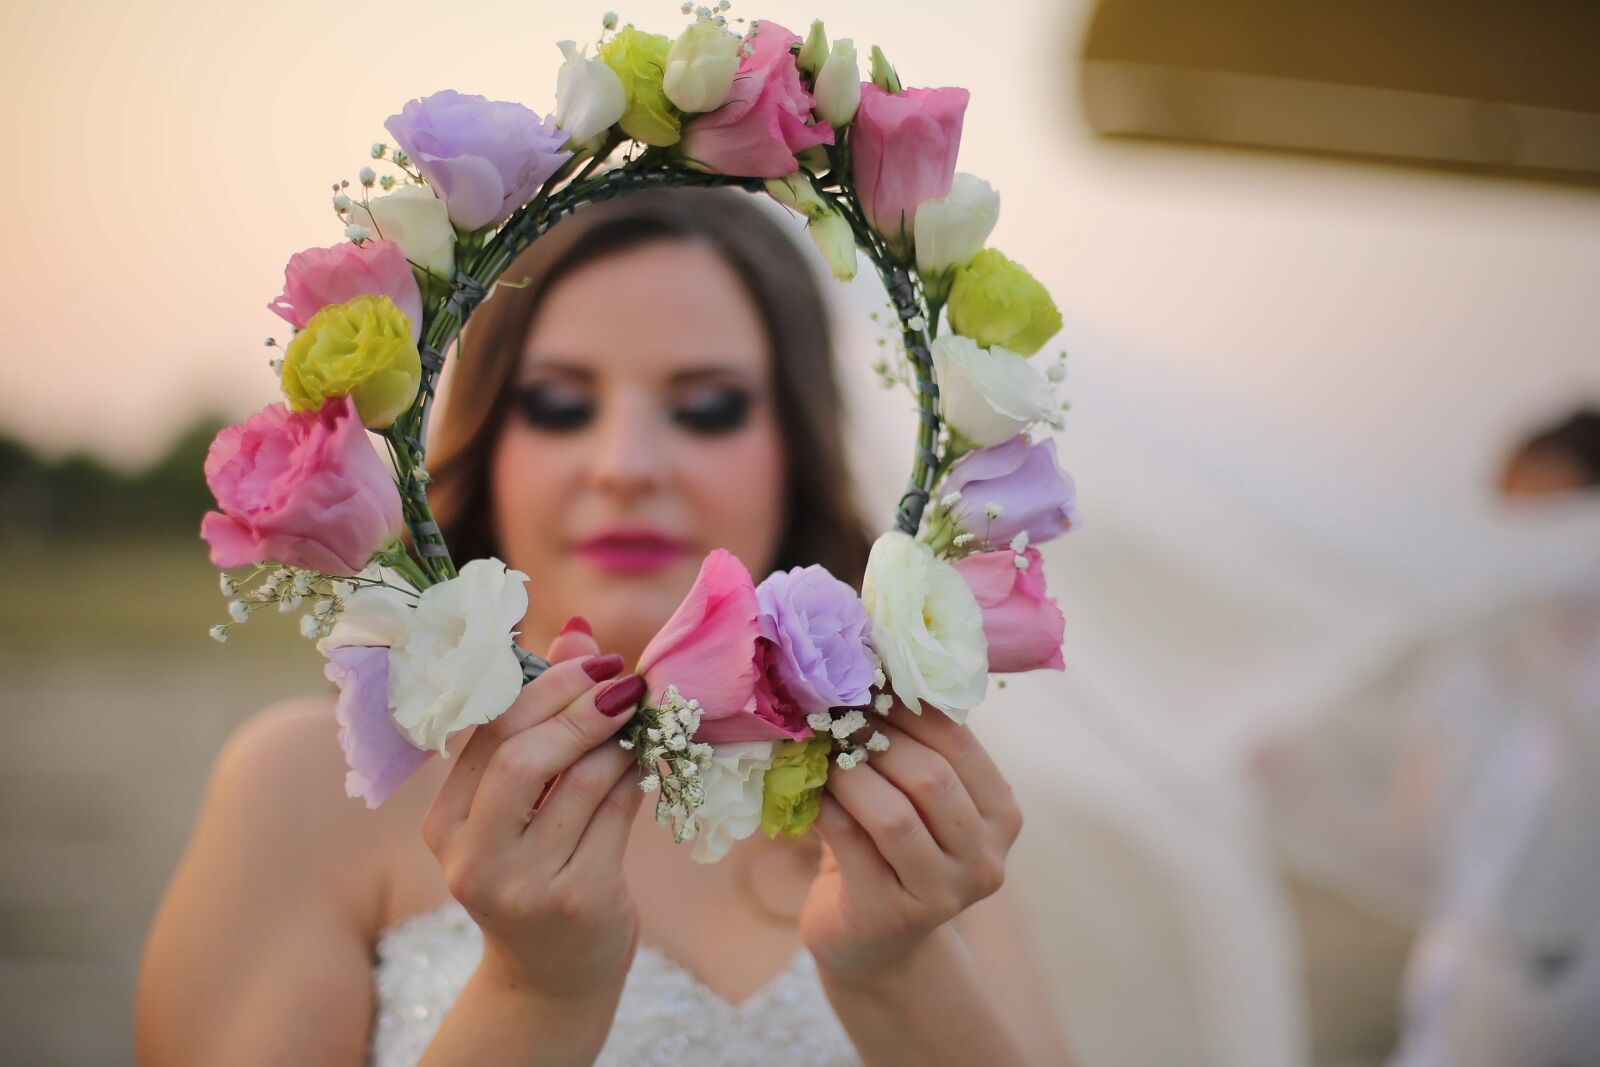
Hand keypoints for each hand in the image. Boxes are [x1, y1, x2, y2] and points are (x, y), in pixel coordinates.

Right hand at [420, 622, 648, 1002]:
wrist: (552, 976)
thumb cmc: (537, 869)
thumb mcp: (523, 803)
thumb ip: (541, 721)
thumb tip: (580, 632)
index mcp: (446, 822)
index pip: (489, 730)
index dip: (548, 684)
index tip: (596, 658)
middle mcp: (473, 856)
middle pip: (523, 755)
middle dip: (582, 707)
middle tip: (627, 682)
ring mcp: (523, 884)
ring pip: (582, 783)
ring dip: (621, 740)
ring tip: (646, 719)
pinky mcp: (578, 900)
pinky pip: (617, 816)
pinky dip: (638, 778)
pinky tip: (650, 761)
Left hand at [800, 701, 1023, 981]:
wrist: (872, 941)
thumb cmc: (891, 851)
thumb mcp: (917, 799)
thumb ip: (912, 746)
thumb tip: (871, 665)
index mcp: (1001, 814)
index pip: (958, 742)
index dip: (906, 705)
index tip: (861, 680)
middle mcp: (985, 857)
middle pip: (929, 777)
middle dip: (874, 738)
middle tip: (829, 713)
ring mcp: (944, 894)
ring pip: (893, 815)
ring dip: (847, 774)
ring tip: (815, 750)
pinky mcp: (892, 916)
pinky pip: (852, 846)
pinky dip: (824, 809)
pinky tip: (802, 790)